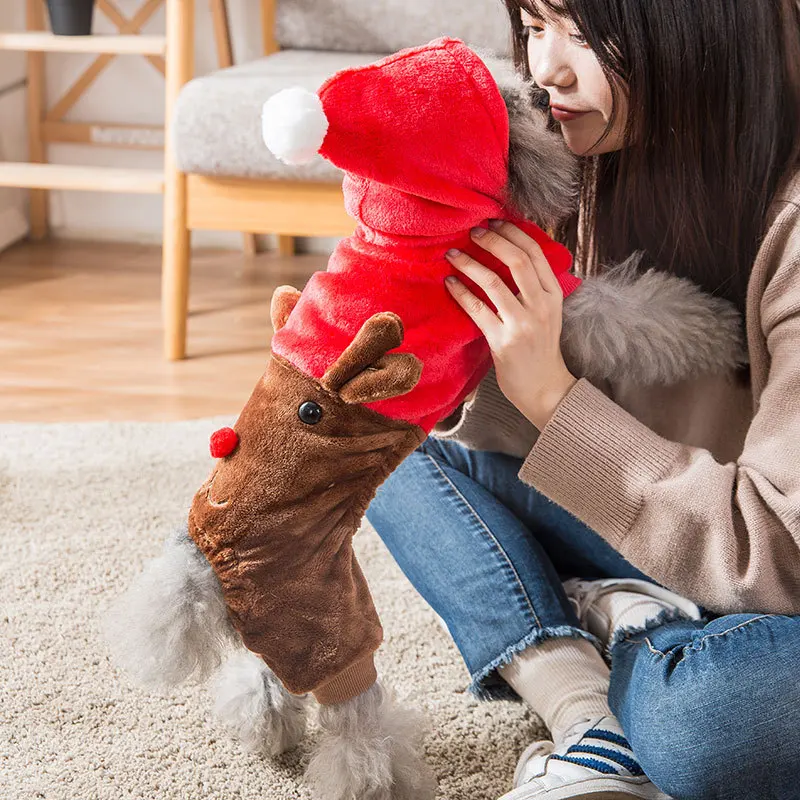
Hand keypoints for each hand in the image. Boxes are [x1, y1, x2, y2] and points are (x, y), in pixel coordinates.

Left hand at [444, 219, 577, 429]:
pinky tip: (449, 283)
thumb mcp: (547, 312)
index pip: (535, 252)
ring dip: (469, 264)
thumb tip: (510, 253)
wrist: (544, 388)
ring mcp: (522, 324)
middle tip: (472, 231)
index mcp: (554, 294)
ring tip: (452, 254)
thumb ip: (533, 287)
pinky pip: (477, 310)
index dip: (513, 232)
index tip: (494, 221)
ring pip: (493, 282)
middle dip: (492, 240)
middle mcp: (541, 306)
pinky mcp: (502, 342)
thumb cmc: (540, 348)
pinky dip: (460, 293)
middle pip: (517, 260)